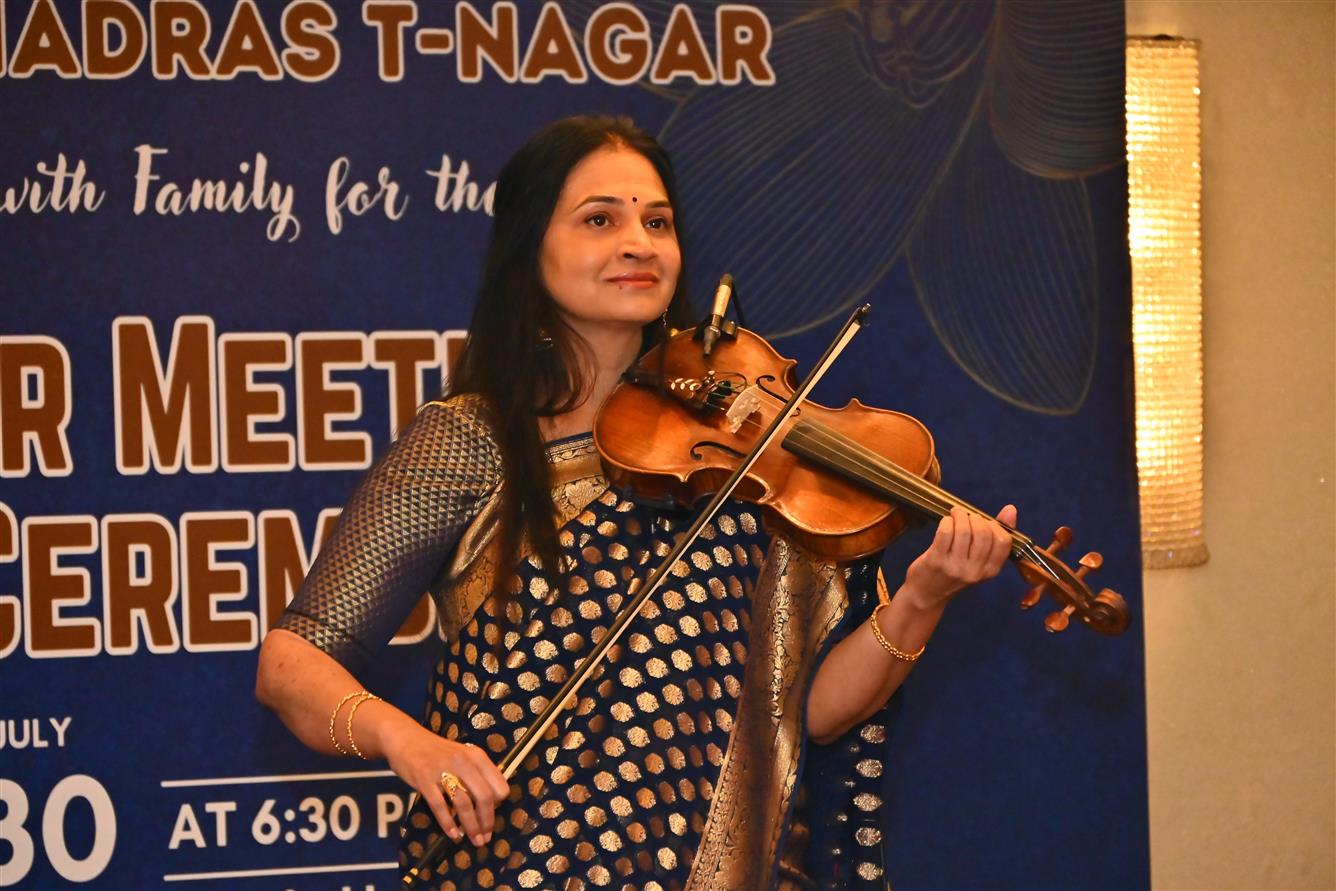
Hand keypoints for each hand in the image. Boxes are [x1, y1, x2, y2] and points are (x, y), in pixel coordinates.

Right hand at [381, 721, 508, 847]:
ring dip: (471, 826)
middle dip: (487, 821)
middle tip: (486, 837)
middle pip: (484, 797)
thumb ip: (477, 773)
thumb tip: (492, 801)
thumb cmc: (437, 751)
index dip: (498, 804)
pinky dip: (448, 824)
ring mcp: (443, 771)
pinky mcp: (424, 780)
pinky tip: (453, 835)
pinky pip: (440, 806)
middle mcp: (463, 762)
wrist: (406, 739)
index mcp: (476, 756)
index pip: (499, 785)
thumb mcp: (463, 755)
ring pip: (464, 804)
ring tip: (474, 840)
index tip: (492, 814)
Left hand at [902, 505, 1016, 609]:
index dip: (995, 526)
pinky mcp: (936, 560)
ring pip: (964, 531)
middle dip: (975, 518)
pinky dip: (947, 521)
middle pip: (983, 533)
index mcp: (990, 571)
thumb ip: (996, 535)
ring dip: (960, 516)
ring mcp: (955, 567)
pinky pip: (946, 532)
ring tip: (955, 514)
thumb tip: (1011, 509)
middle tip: (966, 516)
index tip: (984, 522)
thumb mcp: (978, 560)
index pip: (1003, 541)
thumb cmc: (955, 571)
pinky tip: (946, 522)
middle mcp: (975, 571)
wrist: (927, 594)